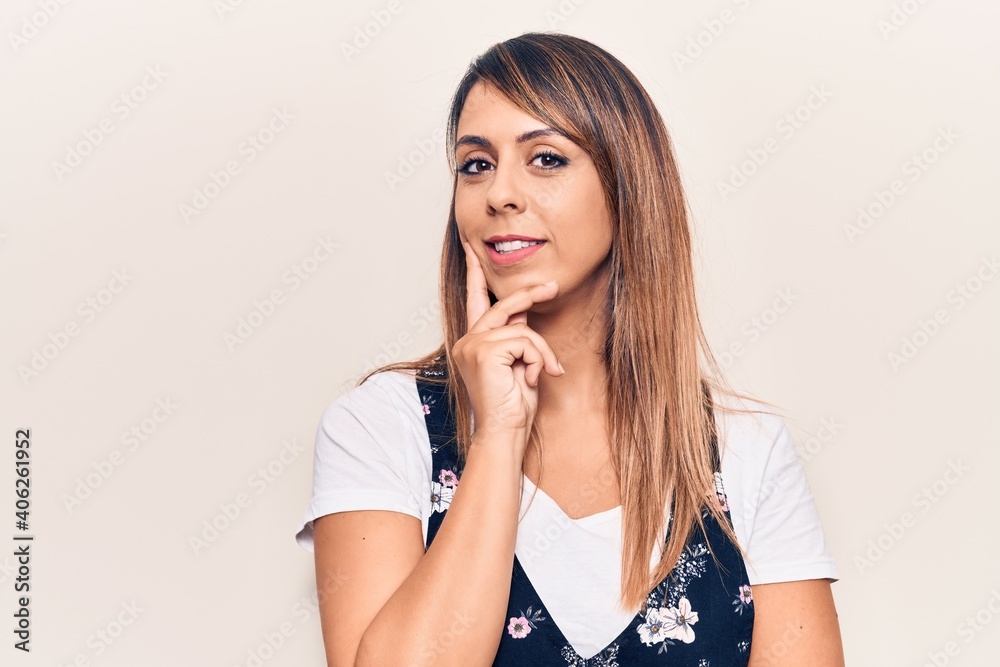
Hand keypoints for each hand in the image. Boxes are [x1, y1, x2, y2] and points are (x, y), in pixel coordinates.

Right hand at [452, 241, 564, 447]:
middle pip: (504, 306)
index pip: (474, 301)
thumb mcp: (519, 363)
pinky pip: (525, 340)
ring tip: (542, 373)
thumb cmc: (513, 405)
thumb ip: (516, 336)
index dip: (474, 274)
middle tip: (554, 287)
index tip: (472, 249)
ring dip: (541, 352)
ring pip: (522, 329)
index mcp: (473, 343)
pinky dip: (538, 358)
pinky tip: (533, 378)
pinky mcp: (484, 351)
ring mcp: (472, 345)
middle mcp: (467, 341)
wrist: (505, 432)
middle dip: (530, 295)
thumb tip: (524, 311)